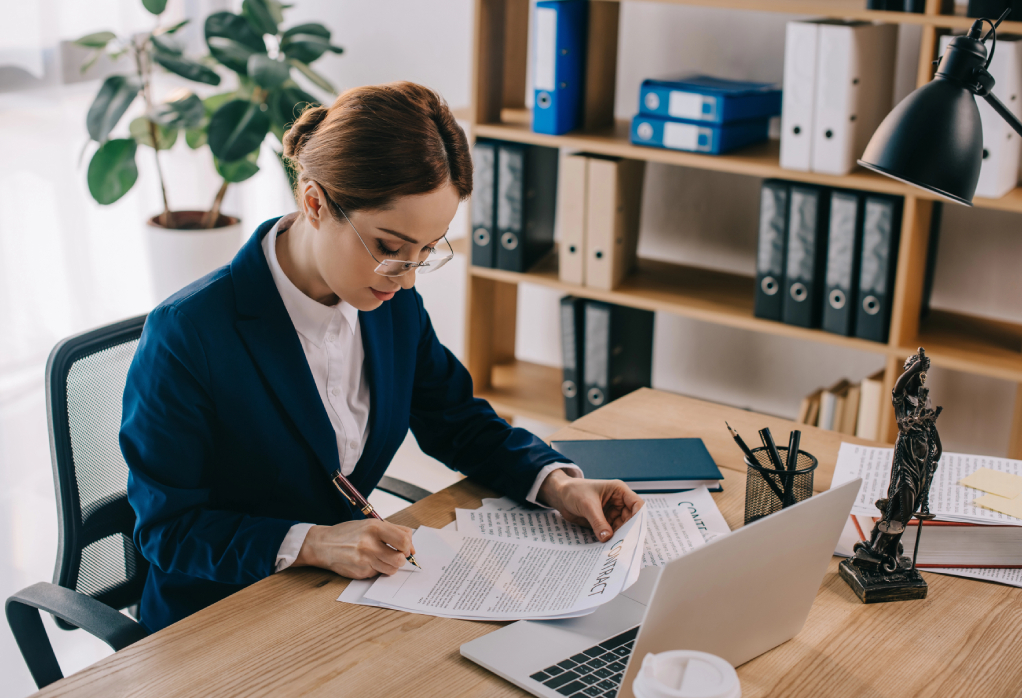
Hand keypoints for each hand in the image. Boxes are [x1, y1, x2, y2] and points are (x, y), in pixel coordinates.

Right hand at [294, 519, 415, 577]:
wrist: (323, 544)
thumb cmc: (349, 533)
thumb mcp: (370, 524)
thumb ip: (393, 532)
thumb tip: (411, 548)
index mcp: (375, 527)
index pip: (404, 539)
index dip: (408, 546)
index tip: (406, 548)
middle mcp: (370, 544)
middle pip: (400, 558)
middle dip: (401, 558)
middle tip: (395, 555)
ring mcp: (365, 560)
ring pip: (392, 569)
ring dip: (391, 565)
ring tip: (381, 558)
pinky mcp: (361, 572)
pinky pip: (378, 574)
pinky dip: (377, 569)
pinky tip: (367, 562)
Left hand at [537, 469, 643, 540]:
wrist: (560, 496)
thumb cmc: (574, 491)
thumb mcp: (587, 506)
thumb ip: (598, 522)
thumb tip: (607, 538)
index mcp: (619, 491)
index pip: (636, 504)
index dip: (639, 517)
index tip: (636, 531)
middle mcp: (618, 502)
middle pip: (631, 519)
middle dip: (629, 531)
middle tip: (625, 545)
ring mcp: (612, 513)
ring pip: (622, 527)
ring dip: (620, 537)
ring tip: (617, 548)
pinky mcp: (604, 522)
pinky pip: (612, 532)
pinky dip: (611, 539)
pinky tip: (609, 547)